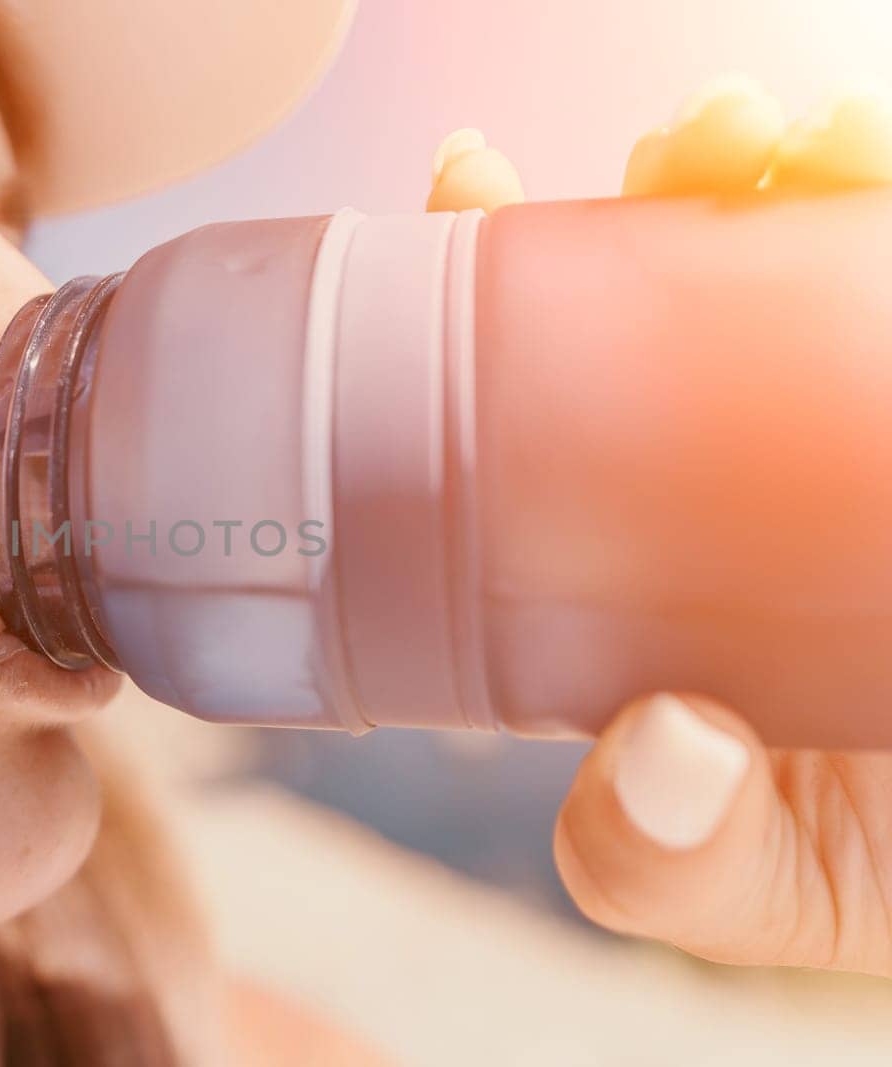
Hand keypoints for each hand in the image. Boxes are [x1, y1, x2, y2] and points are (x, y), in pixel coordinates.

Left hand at [431, 77, 891, 977]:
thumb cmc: (890, 854)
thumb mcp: (768, 880)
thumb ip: (670, 862)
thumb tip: (653, 750)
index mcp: (644, 549)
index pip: (546, 396)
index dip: (494, 287)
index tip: (468, 191)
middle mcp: (733, 462)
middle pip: (666, 289)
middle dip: (659, 188)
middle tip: (684, 147)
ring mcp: (830, 411)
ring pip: (789, 247)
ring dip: (775, 164)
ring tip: (780, 142)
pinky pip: (877, 258)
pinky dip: (865, 189)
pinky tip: (855, 159)